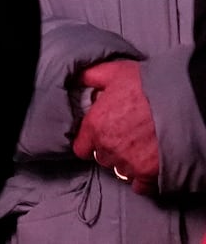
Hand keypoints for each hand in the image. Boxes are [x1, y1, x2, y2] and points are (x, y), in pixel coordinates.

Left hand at [71, 59, 159, 193]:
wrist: (180, 102)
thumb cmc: (146, 86)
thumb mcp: (113, 72)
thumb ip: (90, 77)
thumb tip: (77, 78)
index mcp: (94, 125)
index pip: (80, 148)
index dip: (89, 143)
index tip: (99, 137)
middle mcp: (108, 147)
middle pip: (102, 158)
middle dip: (110, 150)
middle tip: (124, 138)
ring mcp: (129, 163)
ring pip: (120, 171)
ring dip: (126, 163)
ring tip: (138, 149)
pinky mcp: (150, 174)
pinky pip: (139, 186)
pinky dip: (142, 180)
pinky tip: (146, 167)